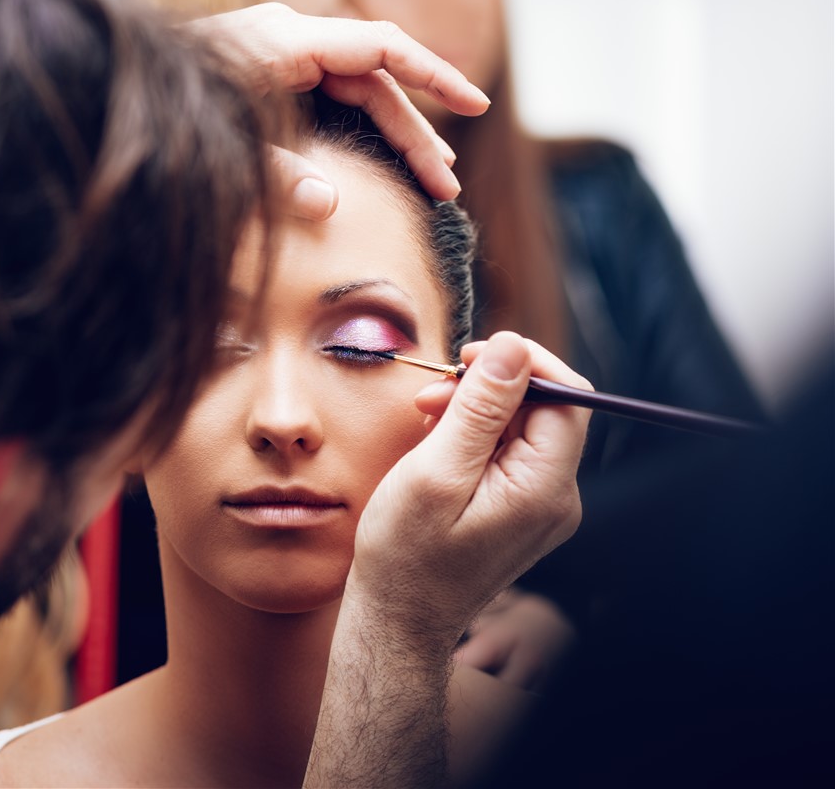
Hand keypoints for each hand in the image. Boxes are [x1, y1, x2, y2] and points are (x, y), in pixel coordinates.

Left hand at [187, 2, 489, 215]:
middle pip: (376, 82)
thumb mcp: (220, 150)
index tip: (476, 104)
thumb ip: (273, 174)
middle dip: (415, 133)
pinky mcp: (272, 79)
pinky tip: (387, 161)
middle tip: (447, 187)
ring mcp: (281, 59)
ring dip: (396, 136)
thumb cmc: (166, 119)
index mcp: (286, 43)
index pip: (382, 49)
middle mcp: (290, 42)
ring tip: (432, 181)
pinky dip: (363, 130)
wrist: (117, 98)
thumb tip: (328, 205)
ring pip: (359, 94)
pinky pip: (334, 99)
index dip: (434, 76)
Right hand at [307, 332, 589, 786]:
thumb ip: (480, 407)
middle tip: (429, 395)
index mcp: (543, 488)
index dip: (524, 362)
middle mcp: (556, 497)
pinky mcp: (522, 511)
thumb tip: (512, 347)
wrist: (399, 619)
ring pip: (522, 429)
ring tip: (425, 421)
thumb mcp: (435, 470)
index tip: (471, 354)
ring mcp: (541, 507)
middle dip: (488, 388)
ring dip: (476, 412)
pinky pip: (509, 455)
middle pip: (544, 410)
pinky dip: (475, 439)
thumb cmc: (405, 555)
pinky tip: (438, 446)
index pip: (567, 397)